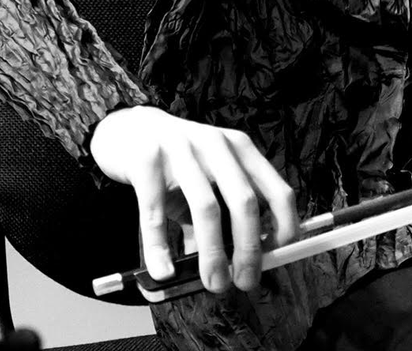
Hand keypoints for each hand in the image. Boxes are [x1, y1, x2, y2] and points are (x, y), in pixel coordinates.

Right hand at [89, 105, 298, 294]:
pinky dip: (160, 247)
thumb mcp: (207, 180)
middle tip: (245, 281)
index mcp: (239, 149)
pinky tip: (163, 270)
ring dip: (213, 253)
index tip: (278, 256)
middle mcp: (215, 145)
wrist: (126, 129)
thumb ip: (224, 214)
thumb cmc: (175, 163)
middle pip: (244, 201)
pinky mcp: (146, 159)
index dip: (284, 226)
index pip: (276, 189)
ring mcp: (180, 148)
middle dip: (249, 249)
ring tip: (213, 282)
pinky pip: (155, 212)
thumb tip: (239, 264)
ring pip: (206, 207)